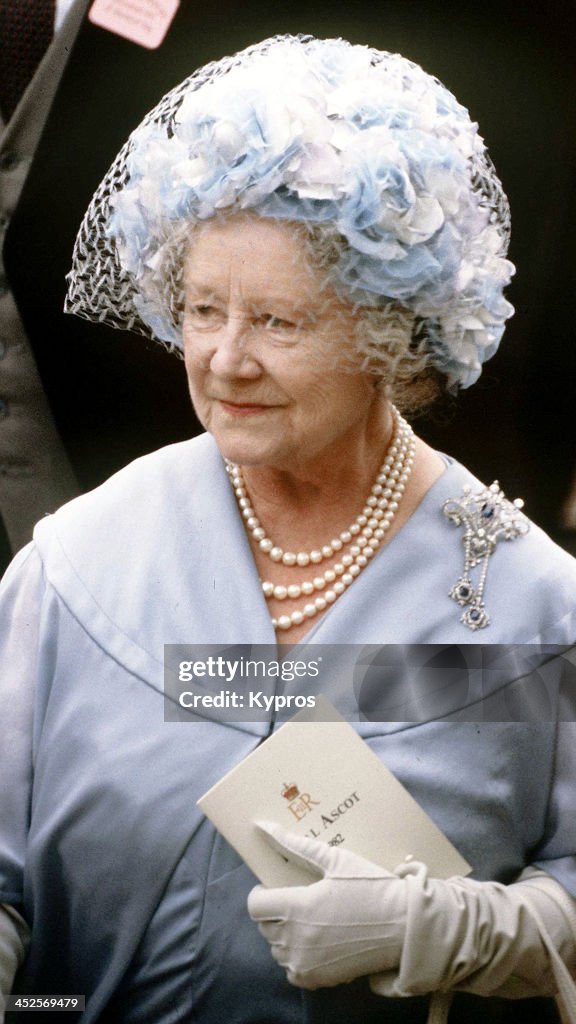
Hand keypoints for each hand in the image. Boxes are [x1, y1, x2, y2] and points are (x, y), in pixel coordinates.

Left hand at [247, 821, 415, 988]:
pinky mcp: (318, 980)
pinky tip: (317, 942)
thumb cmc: (371, 887)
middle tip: (298, 901)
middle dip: (275, 912)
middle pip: (264, 927)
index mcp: (297, 908)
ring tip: (310, 921)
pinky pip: (292, 971)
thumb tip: (264, 825)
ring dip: (285, 935)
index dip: (262, 894)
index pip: (255, 905)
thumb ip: (296, 845)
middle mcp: (296, 940)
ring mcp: (306, 964)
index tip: (276, 888)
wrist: (403, 927)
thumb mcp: (335, 860)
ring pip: (277, 949)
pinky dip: (298, 957)